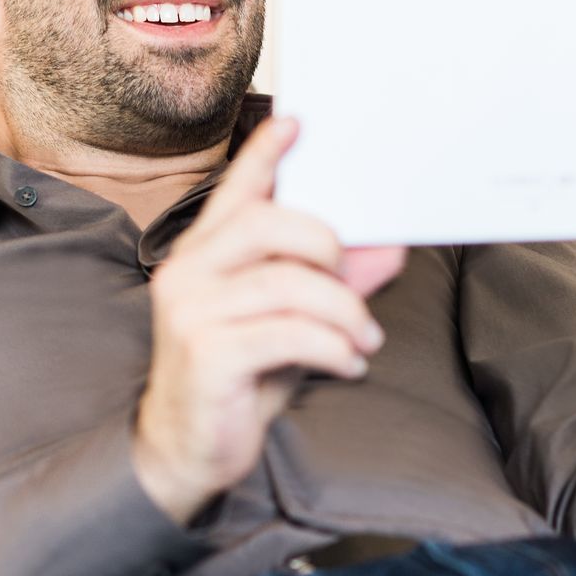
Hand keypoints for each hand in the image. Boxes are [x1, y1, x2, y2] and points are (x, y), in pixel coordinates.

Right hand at [132, 115, 406, 523]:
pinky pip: (289, 334)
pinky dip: (333, 347)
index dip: (264, 155)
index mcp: (204, 254)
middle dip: (326, 245)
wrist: (187, 451)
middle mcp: (188, 272)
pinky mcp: (207, 354)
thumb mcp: (293, 323)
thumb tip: (388, 250)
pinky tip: (347, 363)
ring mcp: (192, 312)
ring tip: (364, 338)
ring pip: (288, 283)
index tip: (297, 124)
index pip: (235, 191)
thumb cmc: (239, 378)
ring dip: (344, 310)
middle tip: (351, 282)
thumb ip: (334, 283)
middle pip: (267, 224)